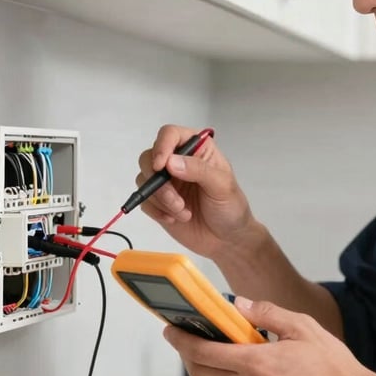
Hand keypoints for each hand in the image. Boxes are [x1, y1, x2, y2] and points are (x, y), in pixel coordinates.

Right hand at [136, 125, 256, 258]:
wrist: (227, 240)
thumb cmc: (231, 208)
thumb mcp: (222, 186)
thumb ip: (199, 170)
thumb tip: (171, 162)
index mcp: (197, 149)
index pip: (170, 135)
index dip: (161, 146)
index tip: (161, 166)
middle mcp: (179, 161)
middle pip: (149, 157)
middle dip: (158, 181)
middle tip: (176, 201)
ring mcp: (167, 182)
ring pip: (145, 180)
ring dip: (161, 199)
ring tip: (183, 213)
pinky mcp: (158, 202)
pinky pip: (144, 201)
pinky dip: (157, 211)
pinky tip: (175, 219)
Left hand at [163, 298, 374, 375]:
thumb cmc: (332, 366)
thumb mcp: (302, 327)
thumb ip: (267, 313)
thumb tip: (239, 305)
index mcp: (256, 364)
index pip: (203, 352)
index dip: (182, 341)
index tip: (171, 331)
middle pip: (200, 374)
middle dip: (188, 356)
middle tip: (187, 340)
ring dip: (209, 371)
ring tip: (218, 353)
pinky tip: (243, 373)